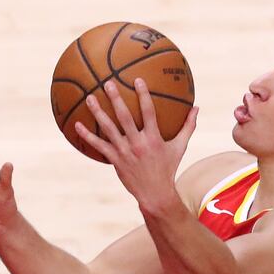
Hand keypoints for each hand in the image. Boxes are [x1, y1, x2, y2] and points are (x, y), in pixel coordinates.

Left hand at [75, 78, 197, 209]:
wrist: (155, 193)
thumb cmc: (168, 168)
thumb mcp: (180, 147)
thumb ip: (187, 126)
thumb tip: (196, 108)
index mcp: (154, 138)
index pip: (148, 112)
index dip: (143, 95)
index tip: (137, 80)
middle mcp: (138, 143)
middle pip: (124, 117)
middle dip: (116, 99)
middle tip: (107, 83)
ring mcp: (124, 151)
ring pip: (108, 129)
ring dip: (98, 113)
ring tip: (89, 98)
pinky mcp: (115, 160)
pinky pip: (98, 146)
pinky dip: (87, 135)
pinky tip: (76, 125)